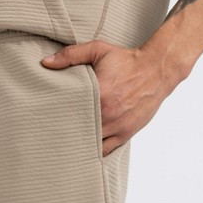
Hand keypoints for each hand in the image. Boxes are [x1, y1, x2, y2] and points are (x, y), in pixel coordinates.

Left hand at [41, 39, 181, 156]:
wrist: (156, 70)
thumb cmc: (127, 61)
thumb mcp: (99, 50)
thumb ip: (71, 55)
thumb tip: (45, 63)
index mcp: (99, 95)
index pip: (70, 113)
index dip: (57, 118)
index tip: (47, 119)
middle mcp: (107, 114)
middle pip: (79, 131)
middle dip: (67, 133)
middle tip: (53, 135)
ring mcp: (117, 126)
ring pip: (92, 144)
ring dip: (80, 144)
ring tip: (67, 144)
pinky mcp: (126, 133)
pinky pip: (107, 150)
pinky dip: (95, 151)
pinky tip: (85, 150)